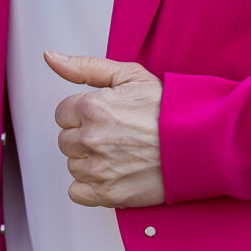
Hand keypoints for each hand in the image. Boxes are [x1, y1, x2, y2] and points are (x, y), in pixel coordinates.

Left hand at [48, 51, 165, 208]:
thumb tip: (50, 57)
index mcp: (92, 107)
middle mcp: (91, 138)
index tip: (106, 118)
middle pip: (66, 141)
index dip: (83, 115)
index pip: (62, 114)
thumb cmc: (168, 109)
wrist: (201, 144)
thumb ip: (85, 67)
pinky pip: (77, 192)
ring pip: (73, 166)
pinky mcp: (108, 194)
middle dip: (86, 138)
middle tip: (116, 137)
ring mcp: (98, 169)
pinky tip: (114, 175)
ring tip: (121, 156)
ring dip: (90, 162)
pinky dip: (91, 188)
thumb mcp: (129, 76)